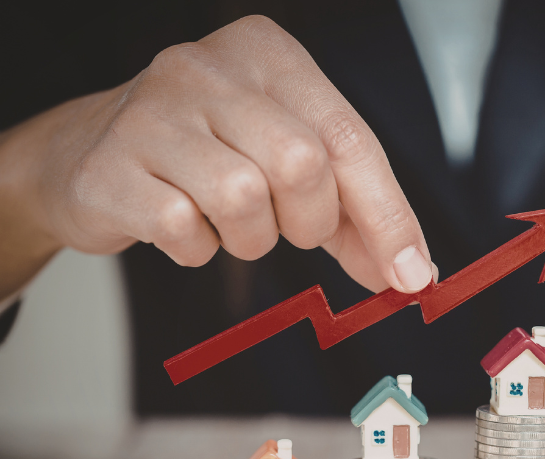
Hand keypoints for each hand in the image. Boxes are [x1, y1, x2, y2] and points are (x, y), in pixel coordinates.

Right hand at [0, 16, 431, 298]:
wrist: (90, 156)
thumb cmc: (210, 157)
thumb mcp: (291, 167)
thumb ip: (355, 214)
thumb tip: (411, 273)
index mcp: (268, 56)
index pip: (348, 137)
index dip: (388, 215)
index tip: (413, 274)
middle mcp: (207, 67)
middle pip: (301, 162)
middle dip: (312, 220)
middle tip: (292, 228)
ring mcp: (151, 111)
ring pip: (242, 196)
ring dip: (252, 238)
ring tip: (232, 224)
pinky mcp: (110, 165)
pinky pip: (183, 228)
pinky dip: (199, 248)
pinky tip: (186, 227)